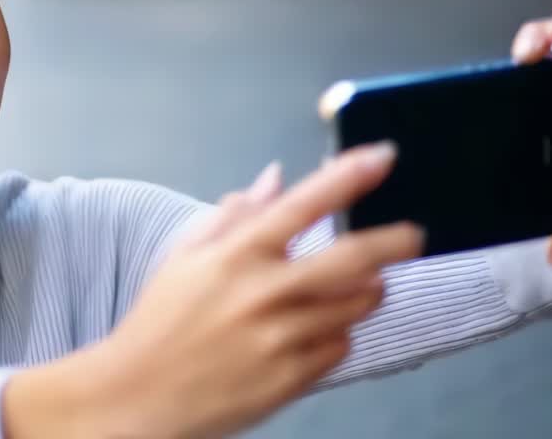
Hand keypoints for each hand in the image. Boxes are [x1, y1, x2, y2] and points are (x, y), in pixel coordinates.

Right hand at [7, 145, 422, 438]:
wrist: (139, 395)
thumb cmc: (160, 321)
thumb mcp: (185, 257)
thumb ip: (234, 216)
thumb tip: (275, 178)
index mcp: (235, 255)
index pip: (302, 204)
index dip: (348, 175)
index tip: (382, 155)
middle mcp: (264, 293)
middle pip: (354, 258)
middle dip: (395, 240)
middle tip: (412, 234)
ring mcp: (282, 339)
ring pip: (357, 305)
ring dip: (367, 290)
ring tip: (355, 286)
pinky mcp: (292, 380)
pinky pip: (340, 347)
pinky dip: (336, 334)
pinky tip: (312, 331)